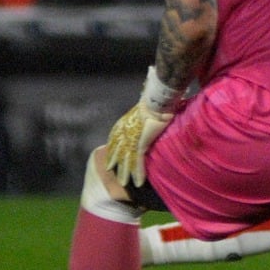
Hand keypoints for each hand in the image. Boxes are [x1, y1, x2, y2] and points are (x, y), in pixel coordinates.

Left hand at [105, 67, 183, 187]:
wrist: (158, 101)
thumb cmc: (156, 98)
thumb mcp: (149, 100)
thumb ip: (148, 97)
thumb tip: (154, 86)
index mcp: (125, 123)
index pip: (115, 137)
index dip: (113, 147)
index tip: (111, 153)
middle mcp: (124, 132)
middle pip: (117, 151)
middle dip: (114, 162)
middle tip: (111, 171)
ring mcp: (131, 140)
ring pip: (125, 161)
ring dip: (125, 173)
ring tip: (123, 183)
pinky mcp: (139, 145)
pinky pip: (138, 163)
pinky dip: (138, 174)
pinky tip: (138, 184)